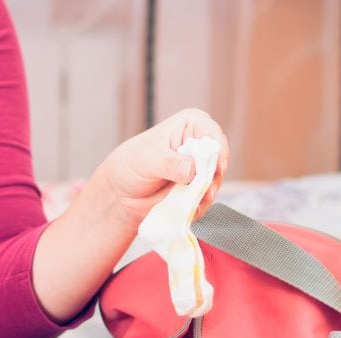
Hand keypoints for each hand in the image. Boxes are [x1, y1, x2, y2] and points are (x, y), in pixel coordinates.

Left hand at [98, 108, 229, 230]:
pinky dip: (198, 206)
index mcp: (192, 124)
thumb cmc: (131, 165)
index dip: (216, 154)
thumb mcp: (148, 159)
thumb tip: (192, 170)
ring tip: (186, 201)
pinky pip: (207, 199)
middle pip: (220, 162)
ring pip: (215, 183)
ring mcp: (202, 168)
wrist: (120, 192)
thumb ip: (171, 163)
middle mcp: (202, 144)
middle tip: (196, 191)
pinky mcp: (198, 188)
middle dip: (210, 179)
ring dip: (203, 195)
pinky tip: (186, 209)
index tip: (209, 171)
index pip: (214, 136)